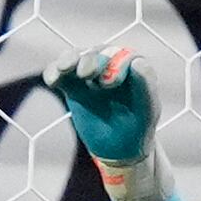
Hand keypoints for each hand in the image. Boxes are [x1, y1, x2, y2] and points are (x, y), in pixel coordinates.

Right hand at [43, 46, 158, 167]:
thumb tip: (137, 62)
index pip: (123, 55)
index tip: (110, 84)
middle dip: (91, 60)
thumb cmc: (139, 126)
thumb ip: (146, 85)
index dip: (116, 64)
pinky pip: (58, 72)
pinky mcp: (72, 86)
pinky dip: (53, 72)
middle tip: (86, 74)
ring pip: (77, 57)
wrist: (119, 147)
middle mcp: (110, 65)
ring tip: (64, 68)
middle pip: (97, 52)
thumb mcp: (147, 109)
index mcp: (132, 67)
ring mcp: (89, 75)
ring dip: (69, 59)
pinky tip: (52, 81)